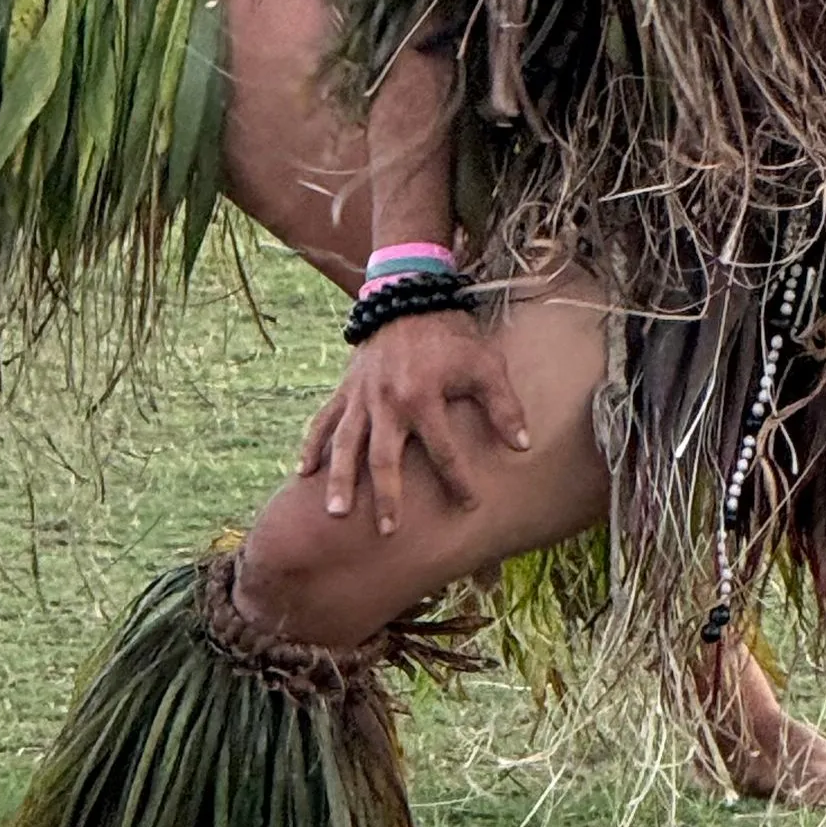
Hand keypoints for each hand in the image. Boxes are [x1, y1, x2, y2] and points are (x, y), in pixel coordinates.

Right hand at [299, 309, 530, 534]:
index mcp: (423, 397)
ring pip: (345, 444)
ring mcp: (361, 396)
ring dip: (341, 480)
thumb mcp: (486, 363)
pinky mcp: (345, 388)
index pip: (444, 451)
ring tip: (336, 513)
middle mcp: (387, 401)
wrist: (408, 296)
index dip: (458, 480)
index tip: (470, 505)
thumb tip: (523, 445)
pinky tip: (302, 473)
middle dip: (386, 496)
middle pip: (384, 458)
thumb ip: (504, 405)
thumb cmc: (451, 334)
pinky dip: (310, 445)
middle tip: (388, 530)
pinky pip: (323, 420)